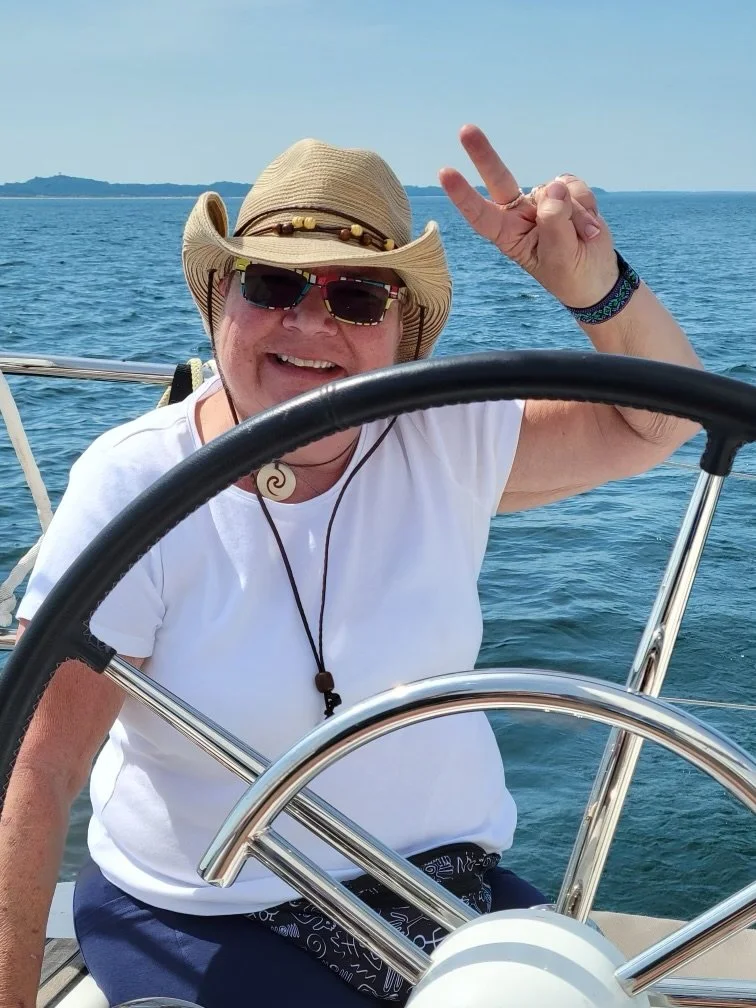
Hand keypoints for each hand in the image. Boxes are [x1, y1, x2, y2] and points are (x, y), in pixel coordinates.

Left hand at [439, 124, 619, 308]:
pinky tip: (589, 226)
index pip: (480, 214)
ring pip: (555, 189)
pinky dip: (587, 205)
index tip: (445, 173)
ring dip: (576, 214)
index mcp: (507, 235)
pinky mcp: (564, 192)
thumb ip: (555, 223)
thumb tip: (553, 188)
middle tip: (466, 130)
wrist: (597, 275)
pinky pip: (574, 186)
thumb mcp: (561, 256)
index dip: (463, 194)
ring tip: (583, 238)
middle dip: (483, 154)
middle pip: (499, 179)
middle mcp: (519, 214)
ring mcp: (541, 200)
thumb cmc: (570, 273)